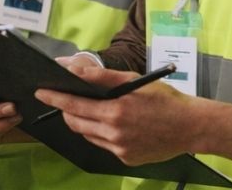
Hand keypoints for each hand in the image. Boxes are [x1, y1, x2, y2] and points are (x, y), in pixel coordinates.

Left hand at [35, 64, 202, 164]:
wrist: (191, 127)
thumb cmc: (163, 99)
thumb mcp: (132, 80)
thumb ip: (101, 76)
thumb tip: (74, 71)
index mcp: (115, 112)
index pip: (74, 106)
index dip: (55, 99)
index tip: (41, 92)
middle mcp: (115, 134)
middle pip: (76, 123)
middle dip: (66, 111)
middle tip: (64, 100)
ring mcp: (121, 150)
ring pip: (88, 135)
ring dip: (83, 122)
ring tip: (90, 110)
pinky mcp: (127, 160)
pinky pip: (104, 145)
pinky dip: (101, 134)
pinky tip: (111, 124)